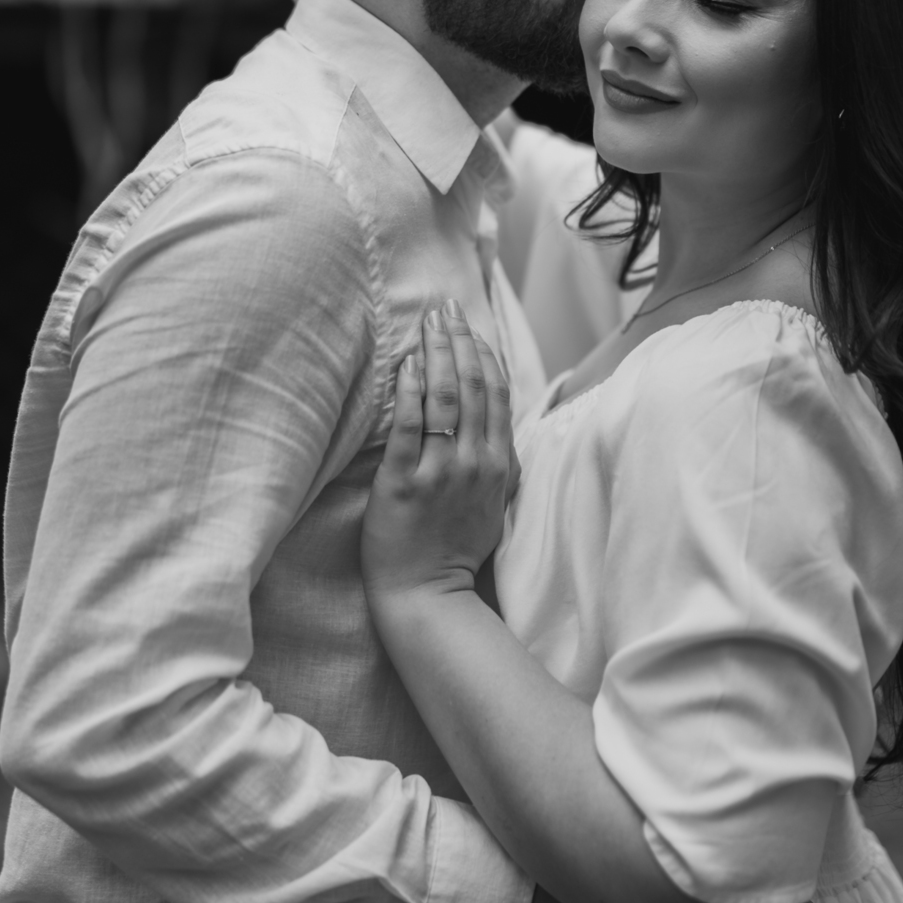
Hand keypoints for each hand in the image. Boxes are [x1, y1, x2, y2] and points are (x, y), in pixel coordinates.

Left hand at [361, 302, 514, 604]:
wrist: (429, 594)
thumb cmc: (457, 548)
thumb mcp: (496, 501)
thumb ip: (499, 459)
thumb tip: (498, 419)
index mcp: (498, 463)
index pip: (495, 393)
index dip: (483, 352)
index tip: (469, 323)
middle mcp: (474, 462)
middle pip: (471, 386)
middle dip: (458, 339)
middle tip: (444, 307)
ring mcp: (440, 472)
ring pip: (444, 399)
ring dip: (437, 353)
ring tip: (427, 323)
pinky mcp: (403, 484)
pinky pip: (408, 429)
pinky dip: (410, 392)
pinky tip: (407, 364)